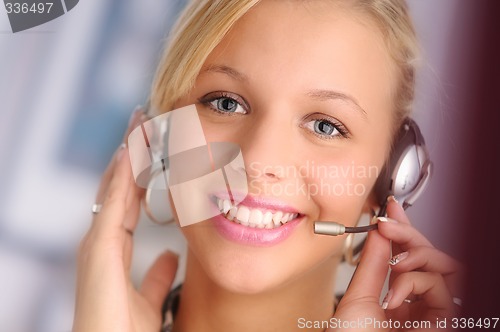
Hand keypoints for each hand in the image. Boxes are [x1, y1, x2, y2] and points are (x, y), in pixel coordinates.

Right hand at [73, 109, 178, 331]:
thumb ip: (157, 275)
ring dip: (128, 154)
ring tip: (140, 122)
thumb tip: (170, 256)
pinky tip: (131, 153)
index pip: (128, 199)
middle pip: (119, 185)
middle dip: (132, 153)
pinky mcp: (97, 250)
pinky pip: (112, 203)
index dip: (139, 171)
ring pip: (114, 186)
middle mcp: (102, 241)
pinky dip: (121, 176)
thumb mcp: (150, 296)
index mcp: (113, 249)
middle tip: (144, 119)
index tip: (151, 144)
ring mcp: (96, 243)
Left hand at [377, 198, 463, 329]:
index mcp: (397, 299)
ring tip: (394, 262)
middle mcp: (417, 305)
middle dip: (410, 234)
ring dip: (418, 255)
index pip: (408, 257)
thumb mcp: (357, 295)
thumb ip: (372, 262)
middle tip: (389, 225)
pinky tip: (395, 294)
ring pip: (444, 268)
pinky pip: (442, 290)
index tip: (390, 207)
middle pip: (431, 257)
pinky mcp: (443, 324)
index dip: (404, 229)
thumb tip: (378, 230)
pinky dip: (416, 282)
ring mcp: (431, 314)